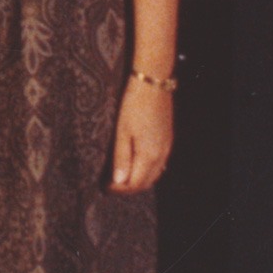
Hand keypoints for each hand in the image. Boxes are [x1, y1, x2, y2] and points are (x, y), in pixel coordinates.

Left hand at [110, 75, 173, 192]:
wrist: (153, 83)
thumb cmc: (133, 105)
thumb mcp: (122, 131)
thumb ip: (121, 157)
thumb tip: (119, 182)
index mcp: (150, 154)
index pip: (136, 184)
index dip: (120, 190)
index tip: (104, 188)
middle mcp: (162, 154)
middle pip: (146, 182)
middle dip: (128, 188)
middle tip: (110, 186)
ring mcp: (167, 147)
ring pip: (154, 174)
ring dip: (138, 180)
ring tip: (119, 177)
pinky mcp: (167, 139)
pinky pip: (159, 164)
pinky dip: (146, 170)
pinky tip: (135, 165)